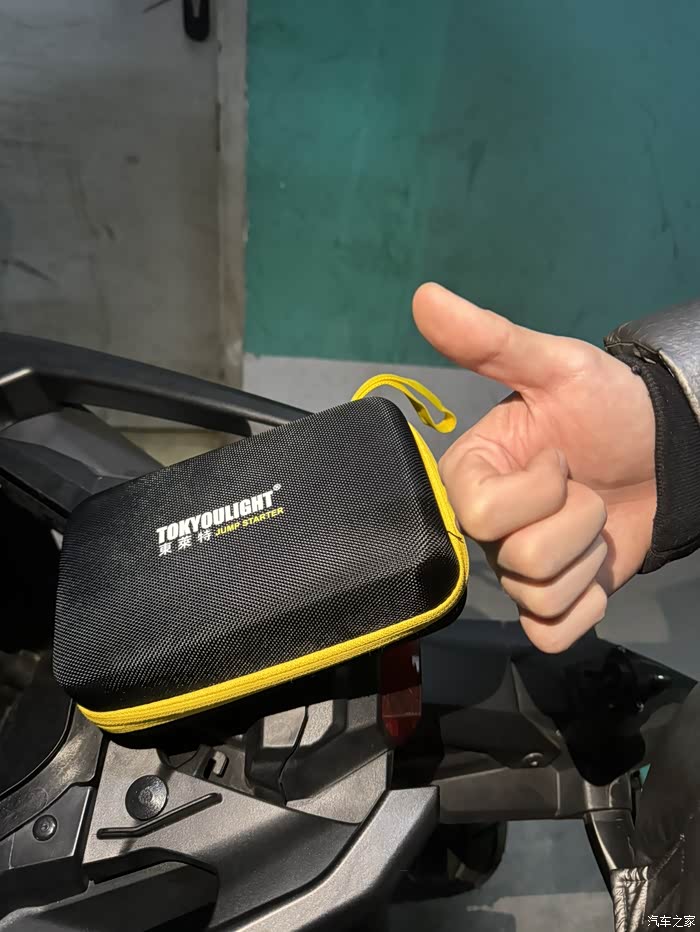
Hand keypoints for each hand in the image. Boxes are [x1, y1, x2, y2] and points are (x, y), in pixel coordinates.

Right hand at [413, 283, 656, 651]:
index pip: (483, 514)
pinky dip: (586, 603)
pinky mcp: (552, 604)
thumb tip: (423, 294)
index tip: (560, 457)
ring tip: (596, 517)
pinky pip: (554, 632)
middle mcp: (484, 529)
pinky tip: (597, 565)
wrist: (666, 448)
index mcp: (472, 476)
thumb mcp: (555, 366)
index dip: (536, 491)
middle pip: (517, 559)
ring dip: (588, 555)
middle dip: (574, 521)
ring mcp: (518, 570)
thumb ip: (490, 340)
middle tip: (587, 487)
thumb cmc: (607, 405)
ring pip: (540, 596)